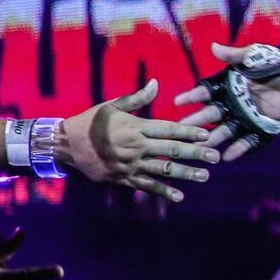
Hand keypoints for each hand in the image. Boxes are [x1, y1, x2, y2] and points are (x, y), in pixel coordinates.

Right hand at [58, 81, 219, 202]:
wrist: (63, 146)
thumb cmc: (89, 122)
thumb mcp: (111, 106)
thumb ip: (137, 98)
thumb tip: (156, 83)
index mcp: (135, 127)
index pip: (168, 129)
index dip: (189, 132)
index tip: (208, 135)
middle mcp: (135, 146)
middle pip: (171, 150)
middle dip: (196, 153)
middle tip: (216, 157)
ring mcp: (130, 164)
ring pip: (163, 170)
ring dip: (186, 174)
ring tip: (205, 176)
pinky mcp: (123, 178)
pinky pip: (146, 186)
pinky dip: (163, 192)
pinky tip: (180, 197)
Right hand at [173, 43, 279, 160]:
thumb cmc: (274, 63)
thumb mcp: (253, 56)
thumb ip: (235, 55)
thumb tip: (214, 47)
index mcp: (229, 87)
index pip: (206, 93)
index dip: (193, 97)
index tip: (178, 102)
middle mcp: (234, 104)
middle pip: (211, 115)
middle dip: (196, 121)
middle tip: (180, 128)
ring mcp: (247, 118)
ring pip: (226, 130)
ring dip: (214, 138)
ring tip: (199, 146)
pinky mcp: (262, 128)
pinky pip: (249, 141)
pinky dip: (239, 148)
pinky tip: (226, 157)